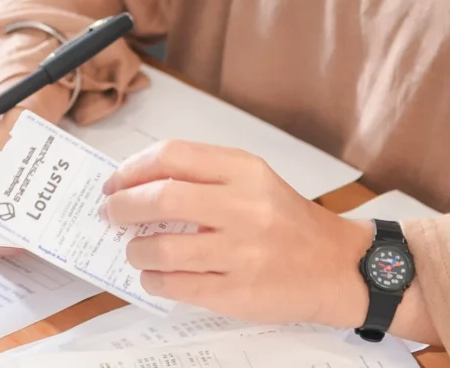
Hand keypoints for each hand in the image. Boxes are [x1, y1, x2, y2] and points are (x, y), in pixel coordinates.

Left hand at [100, 140, 372, 327]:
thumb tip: (136, 186)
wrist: (339, 267)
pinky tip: (154, 275)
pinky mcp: (239, 293)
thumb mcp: (254, 181)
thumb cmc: (288, 223)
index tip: (114, 183)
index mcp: (244, 172)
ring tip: (136, 250)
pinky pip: (177, 286)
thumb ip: (202, 176)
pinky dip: (154, 280)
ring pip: (162, 248)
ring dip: (135, 250)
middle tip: (111, 214)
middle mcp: (244, 208)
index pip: (171, 156)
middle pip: (160, 199)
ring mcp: (242, 254)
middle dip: (121, 207)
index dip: (131, 169)